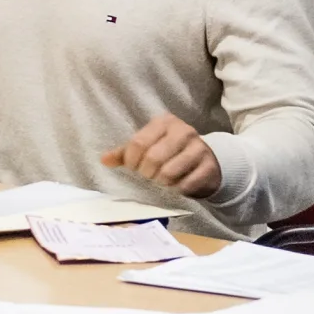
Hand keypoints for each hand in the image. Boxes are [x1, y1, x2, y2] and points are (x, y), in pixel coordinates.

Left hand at [106, 112, 222, 199]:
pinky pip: (187, 184)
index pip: (138, 143)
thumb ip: (125, 153)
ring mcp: (198, 147)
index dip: (131, 162)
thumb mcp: (148, 147)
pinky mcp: (209, 166)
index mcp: (164, 122)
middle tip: (149, 178)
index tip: (133, 169)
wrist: (206, 161)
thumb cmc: (170, 153)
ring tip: (162, 183)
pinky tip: (177, 187)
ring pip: (169, 172)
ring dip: (162, 184)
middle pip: (153, 158)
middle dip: (146, 174)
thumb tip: (104, 160)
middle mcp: (183, 130)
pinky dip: (178, 190)